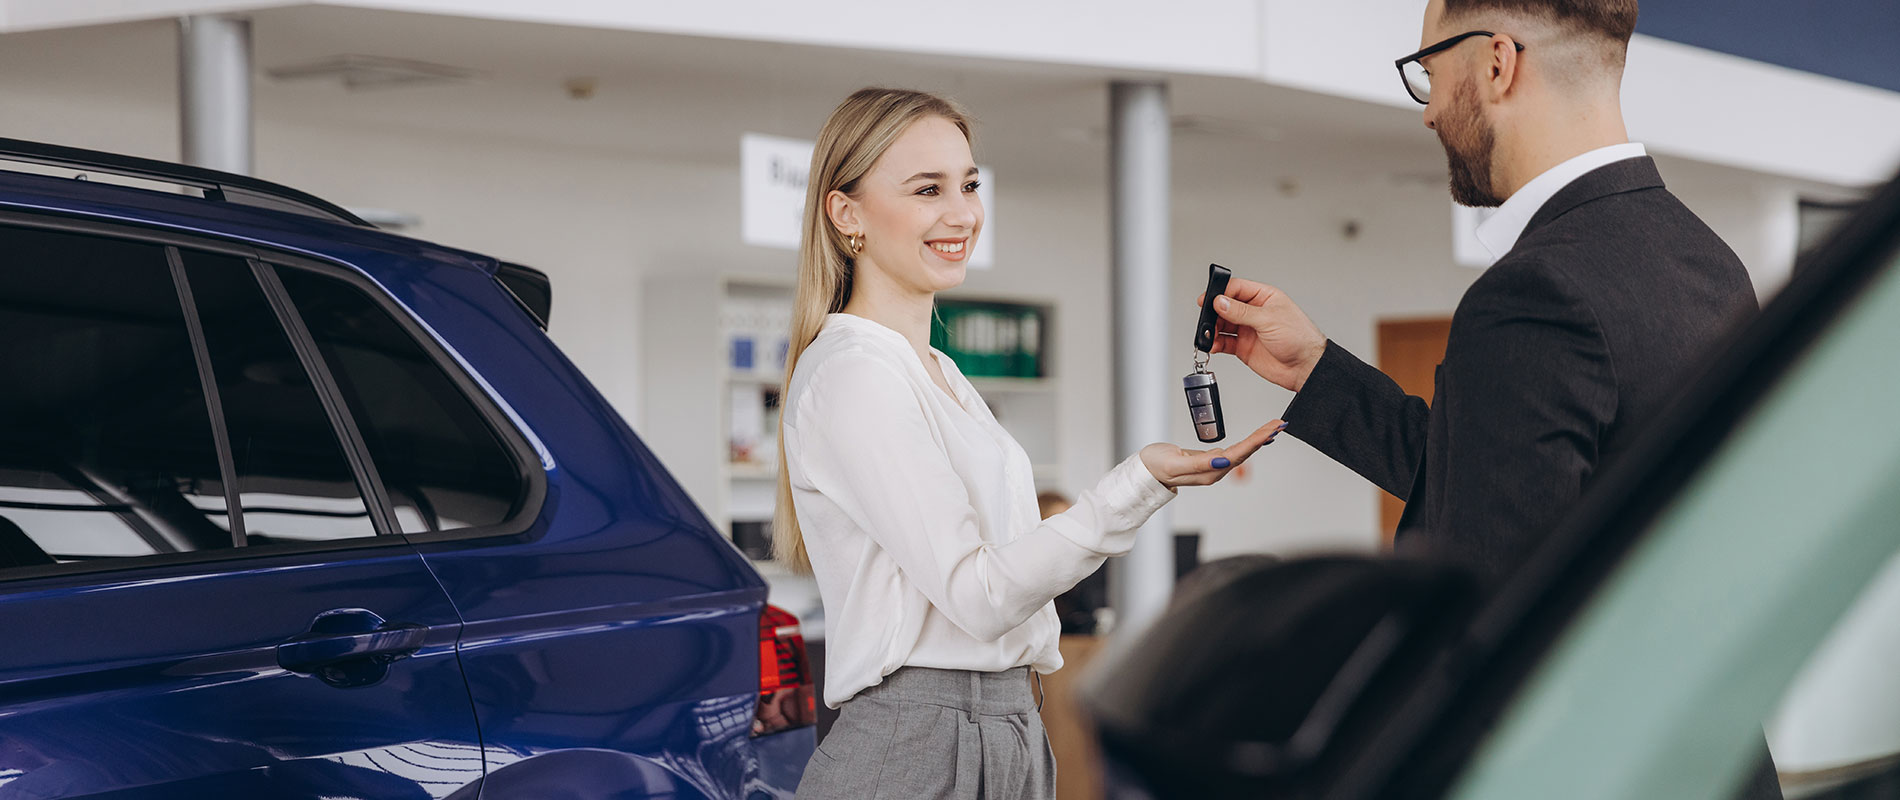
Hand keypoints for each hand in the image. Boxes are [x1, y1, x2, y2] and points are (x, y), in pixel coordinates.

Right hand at [1139, 420, 1286, 487]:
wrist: (1144, 471)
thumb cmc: (1155, 466)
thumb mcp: (1174, 463)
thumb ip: (1199, 464)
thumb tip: (1222, 461)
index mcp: (1209, 472)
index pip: (1238, 454)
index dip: (1255, 441)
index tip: (1270, 430)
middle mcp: (1214, 471)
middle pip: (1244, 452)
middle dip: (1263, 438)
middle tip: (1279, 425)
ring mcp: (1212, 466)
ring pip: (1241, 451)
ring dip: (1258, 440)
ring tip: (1273, 429)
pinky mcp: (1209, 460)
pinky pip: (1234, 450)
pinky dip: (1247, 442)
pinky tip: (1255, 438)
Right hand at [1197, 278, 1327, 392]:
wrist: (1304, 367)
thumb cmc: (1299, 338)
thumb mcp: (1269, 319)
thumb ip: (1242, 311)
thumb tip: (1220, 302)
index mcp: (1263, 297)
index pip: (1236, 288)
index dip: (1220, 293)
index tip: (1208, 300)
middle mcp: (1254, 312)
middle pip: (1225, 306)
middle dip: (1213, 312)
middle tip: (1206, 319)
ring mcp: (1247, 329)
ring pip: (1222, 324)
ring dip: (1212, 328)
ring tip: (1208, 334)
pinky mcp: (1243, 346)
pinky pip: (1224, 342)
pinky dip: (1215, 343)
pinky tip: (1212, 344)